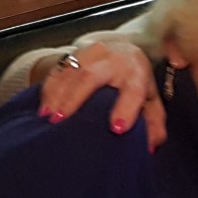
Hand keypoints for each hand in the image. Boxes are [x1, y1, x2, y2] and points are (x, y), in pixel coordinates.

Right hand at [34, 39, 164, 147]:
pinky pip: (57, 70)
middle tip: (62, 120)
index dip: (126, 109)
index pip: (133, 90)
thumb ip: (154, 124)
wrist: (122, 50)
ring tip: (48, 117)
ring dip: (56, 95)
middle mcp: (113, 60)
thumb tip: (149, 147)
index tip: (117, 128)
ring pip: (70, 71)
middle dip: (74, 98)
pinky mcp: (73, 53)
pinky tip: (43, 107)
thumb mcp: (151, 100)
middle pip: (91, 76)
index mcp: (136, 72)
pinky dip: (48, 89)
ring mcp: (90, 54)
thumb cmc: (135, 81)